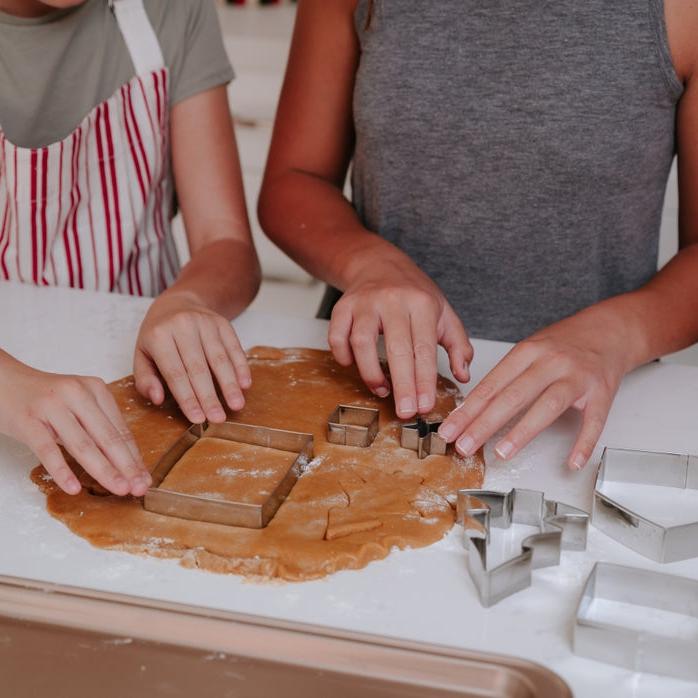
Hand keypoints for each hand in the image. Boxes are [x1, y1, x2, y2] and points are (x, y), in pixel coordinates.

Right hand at [0, 355, 147, 495]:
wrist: (2, 381)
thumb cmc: (44, 398)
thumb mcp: (77, 404)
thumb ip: (98, 425)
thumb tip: (125, 460)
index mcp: (95, 389)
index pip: (120, 429)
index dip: (134, 456)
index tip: (145, 477)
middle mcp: (77, 394)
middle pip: (107, 437)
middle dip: (127, 465)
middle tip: (139, 487)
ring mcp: (52, 406)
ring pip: (83, 444)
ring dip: (104, 470)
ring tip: (119, 488)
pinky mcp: (28, 420)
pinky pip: (47, 450)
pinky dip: (62, 470)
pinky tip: (73, 488)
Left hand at [134, 294, 250, 423]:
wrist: (177, 303)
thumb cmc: (158, 336)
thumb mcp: (142, 355)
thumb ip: (145, 379)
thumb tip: (157, 399)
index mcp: (159, 336)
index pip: (175, 373)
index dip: (187, 398)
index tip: (197, 418)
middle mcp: (183, 326)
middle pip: (198, 367)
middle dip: (209, 396)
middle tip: (218, 418)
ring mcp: (205, 322)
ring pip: (219, 358)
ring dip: (229, 384)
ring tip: (236, 405)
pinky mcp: (222, 323)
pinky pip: (234, 347)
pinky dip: (241, 366)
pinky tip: (245, 384)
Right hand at [329, 251, 471, 417]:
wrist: (378, 264)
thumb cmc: (412, 293)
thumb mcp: (443, 312)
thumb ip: (457, 344)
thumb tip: (464, 375)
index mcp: (421, 303)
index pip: (424, 348)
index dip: (424, 380)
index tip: (425, 405)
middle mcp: (392, 301)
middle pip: (396, 348)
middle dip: (402, 384)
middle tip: (406, 412)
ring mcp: (364, 303)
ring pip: (361, 342)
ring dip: (370, 372)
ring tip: (382, 390)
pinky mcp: (342, 307)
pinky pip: (337, 336)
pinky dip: (343, 356)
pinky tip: (354, 367)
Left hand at [438, 308, 634, 469]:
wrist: (610, 329)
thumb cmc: (564, 344)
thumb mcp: (530, 349)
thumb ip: (505, 376)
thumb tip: (472, 408)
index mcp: (527, 351)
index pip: (491, 384)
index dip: (468, 409)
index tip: (449, 429)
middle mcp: (550, 362)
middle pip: (512, 396)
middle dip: (484, 423)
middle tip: (463, 446)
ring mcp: (577, 377)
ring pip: (547, 406)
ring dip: (523, 431)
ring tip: (502, 453)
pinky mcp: (602, 392)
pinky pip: (593, 421)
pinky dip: (583, 443)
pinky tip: (572, 462)